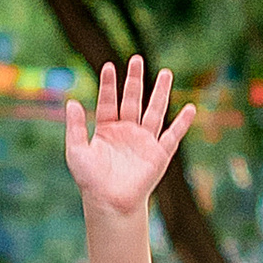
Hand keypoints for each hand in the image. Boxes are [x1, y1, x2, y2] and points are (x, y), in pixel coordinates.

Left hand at [64, 55, 194, 218]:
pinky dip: (182, 122)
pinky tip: (190, 107)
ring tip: (165, 72)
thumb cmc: (90, 180)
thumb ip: (75, 127)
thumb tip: (72, 102)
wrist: (109, 203)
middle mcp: (127, 131)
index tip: (109, 66)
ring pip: (154, 111)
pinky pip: (173, 135)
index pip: (109, 101)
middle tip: (136, 59)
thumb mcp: (76, 151)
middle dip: (134, 80)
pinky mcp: (159, 154)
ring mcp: (144, 141)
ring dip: (159, 92)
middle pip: (133, 100)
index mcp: (107, 129)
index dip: (109, 84)